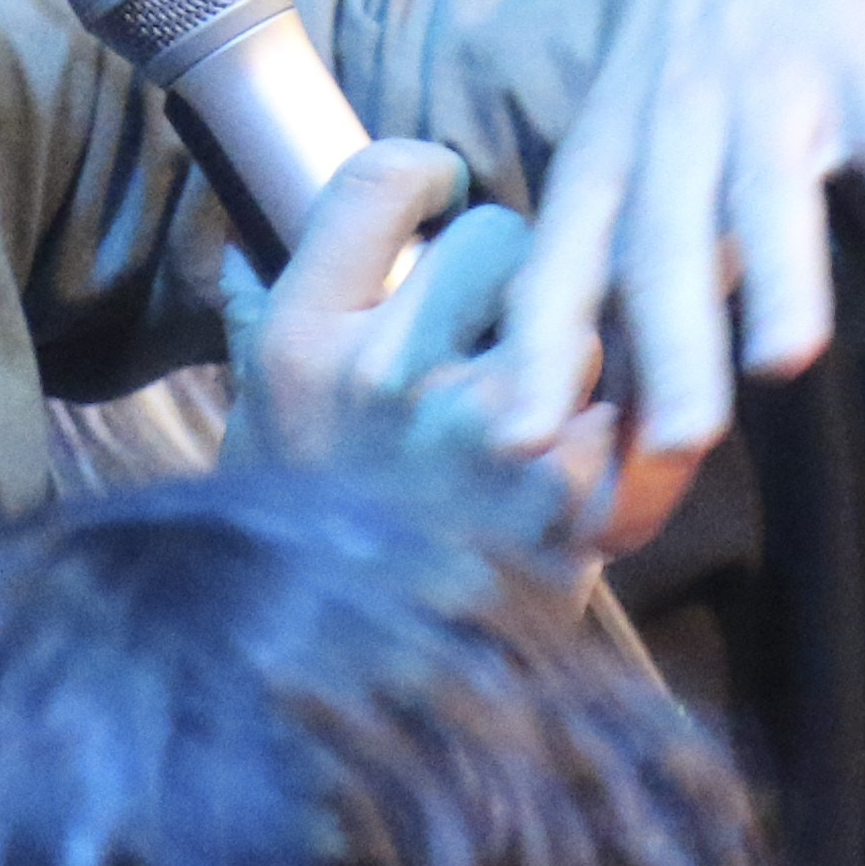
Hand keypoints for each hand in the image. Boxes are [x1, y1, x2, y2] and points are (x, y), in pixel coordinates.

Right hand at [225, 138, 638, 538]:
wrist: (365, 695)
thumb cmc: (309, 548)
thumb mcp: (258, 428)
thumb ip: (259, 327)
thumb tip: (245, 249)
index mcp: (303, 343)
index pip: (376, 180)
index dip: (423, 170)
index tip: (439, 185)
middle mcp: (388, 372)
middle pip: (496, 235)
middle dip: (507, 271)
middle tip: (494, 320)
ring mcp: (482, 430)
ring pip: (570, 314)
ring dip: (568, 349)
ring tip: (536, 405)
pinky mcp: (564, 490)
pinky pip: (618, 403)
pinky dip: (609, 433)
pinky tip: (572, 467)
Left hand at [493, 0, 864, 495]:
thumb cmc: (664, 87)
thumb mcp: (610, 161)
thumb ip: (606, 285)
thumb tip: (585, 436)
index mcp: (606, 159)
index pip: (561, 261)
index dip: (538, 349)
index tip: (518, 441)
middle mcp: (677, 126)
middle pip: (667, 243)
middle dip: (672, 343)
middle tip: (678, 438)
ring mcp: (770, 93)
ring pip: (769, 191)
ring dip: (780, 275)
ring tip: (786, 359)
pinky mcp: (862, 68)